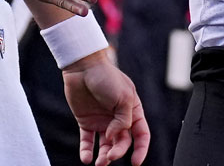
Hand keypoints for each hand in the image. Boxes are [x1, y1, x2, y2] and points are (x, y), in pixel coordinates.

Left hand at [62, 50, 149, 165]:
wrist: (82, 66)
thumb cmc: (106, 77)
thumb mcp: (123, 97)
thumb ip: (123, 120)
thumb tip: (112, 137)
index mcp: (132, 110)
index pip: (141, 134)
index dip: (141, 150)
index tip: (135, 163)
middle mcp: (118, 118)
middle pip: (123, 142)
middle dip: (118, 152)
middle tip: (110, 157)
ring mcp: (102, 121)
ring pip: (106, 145)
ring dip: (104, 157)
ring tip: (98, 163)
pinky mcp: (86, 121)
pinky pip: (88, 141)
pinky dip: (87, 152)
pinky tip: (86, 159)